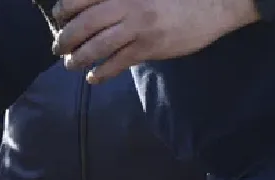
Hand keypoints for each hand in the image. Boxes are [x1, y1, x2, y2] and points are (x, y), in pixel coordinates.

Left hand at [53, 0, 260, 82]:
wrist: (216, 3)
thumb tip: (93, 7)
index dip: (64, 9)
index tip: (59, 17)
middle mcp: (127, 4)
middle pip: (83, 24)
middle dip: (65, 39)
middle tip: (59, 47)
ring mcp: (138, 26)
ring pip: (96, 47)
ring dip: (78, 58)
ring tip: (71, 64)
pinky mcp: (149, 46)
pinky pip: (116, 63)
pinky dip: (100, 73)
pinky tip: (94, 77)